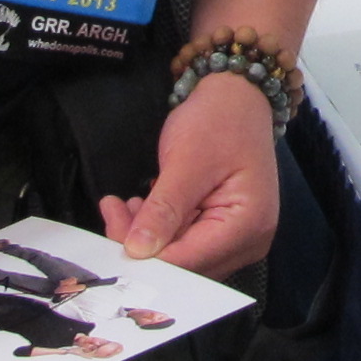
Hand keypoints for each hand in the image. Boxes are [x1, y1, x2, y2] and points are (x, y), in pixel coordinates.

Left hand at [104, 68, 279, 277]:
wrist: (240, 95)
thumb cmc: (219, 120)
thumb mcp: (186, 161)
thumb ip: (164, 210)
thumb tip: (136, 251)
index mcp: (247, 225)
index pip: (189, 261)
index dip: (146, 257)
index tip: (110, 232)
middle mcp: (249, 241)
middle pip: (186, 264)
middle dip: (143, 245)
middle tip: (112, 211)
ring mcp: (238, 238)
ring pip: (182, 256)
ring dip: (148, 237)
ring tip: (121, 205)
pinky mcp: (225, 230)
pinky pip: (187, 242)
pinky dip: (161, 229)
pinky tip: (142, 207)